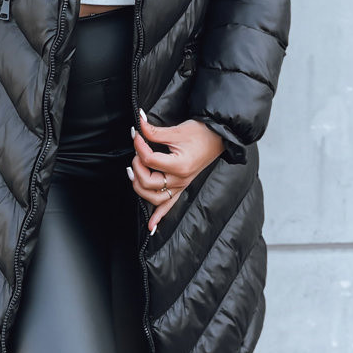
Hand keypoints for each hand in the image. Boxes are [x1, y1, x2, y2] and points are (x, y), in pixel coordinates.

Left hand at [127, 110, 224, 234]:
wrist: (218, 137)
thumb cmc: (201, 133)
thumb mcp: (176, 131)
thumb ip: (154, 131)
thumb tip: (138, 125)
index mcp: (179, 166)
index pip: (149, 160)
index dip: (139, 146)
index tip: (136, 134)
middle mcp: (180, 180)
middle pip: (148, 182)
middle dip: (137, 166)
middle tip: (137, 151)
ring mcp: (181, 186)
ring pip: (154, 198)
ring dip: (140, 187)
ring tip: (134, 172)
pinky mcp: (182, 187)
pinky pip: (169, 206)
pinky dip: (159, 216)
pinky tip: (151, 226)